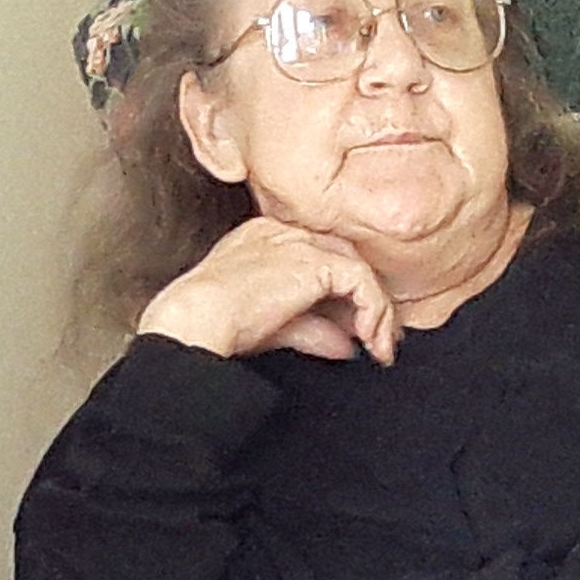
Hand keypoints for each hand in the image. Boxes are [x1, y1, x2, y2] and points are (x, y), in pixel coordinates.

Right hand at [137, 217, 400, 363]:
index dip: (345, 295)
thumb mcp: (274, 327)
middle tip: (381, 339)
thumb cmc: (217, 326)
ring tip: (381, 347)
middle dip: (368, 300)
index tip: (358, 331)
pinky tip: (371, 340)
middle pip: (342, 258)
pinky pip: (360, 280)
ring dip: (377, 311)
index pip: (319, 259)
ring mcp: (297, 242)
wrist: (197, 323)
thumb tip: (346, 346)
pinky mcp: (313, 259)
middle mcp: (282, 232)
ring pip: (356, 267)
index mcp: (264, 240)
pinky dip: (374, 311)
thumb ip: (312, 329)